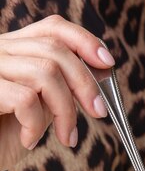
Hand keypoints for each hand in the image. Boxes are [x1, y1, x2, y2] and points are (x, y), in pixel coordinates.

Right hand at [0, 15, 113, 170]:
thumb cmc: (2, 137)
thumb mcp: (39, 108)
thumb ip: (60, 88)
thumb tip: (100, 75)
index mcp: (14, 50)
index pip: (53, 28)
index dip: (85, 41)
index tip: (108, 63)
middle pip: (55, 50)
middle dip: (85, 84)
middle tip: (99, 113)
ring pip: (45, 72)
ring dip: (66, 112)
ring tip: (67, 138)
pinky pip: (25, 99)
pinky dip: (35, 125)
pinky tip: (29, 141)